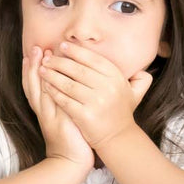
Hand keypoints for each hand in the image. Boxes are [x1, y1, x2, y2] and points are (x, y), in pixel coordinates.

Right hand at [22, 45, 93, 167]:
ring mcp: (48, 115)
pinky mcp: (55, 121)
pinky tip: (44, 76)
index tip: (38, 51)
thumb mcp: (69, 117)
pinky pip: (47, 101)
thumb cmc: (74, 140)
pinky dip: (44, 88)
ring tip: (36, 55)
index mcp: (47, 109)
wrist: (71, 163)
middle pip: (33, 84)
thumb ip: (68, 102)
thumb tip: (74, 86)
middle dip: (33, 65)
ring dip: (35, 72)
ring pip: (37, 89)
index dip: (35, 69)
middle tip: (34, 47)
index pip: (38, 85)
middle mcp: (44, 110)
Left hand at [38, 41, 153, 149]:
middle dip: (59, 62)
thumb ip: (139, 77)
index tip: (63, 46)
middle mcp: (107, 88)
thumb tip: (141, 64)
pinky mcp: (84, 115)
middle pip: (77, 69)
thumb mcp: (134, 92)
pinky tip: (44, 86)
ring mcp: (96, 102)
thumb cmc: (122, 111)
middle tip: (47, 57)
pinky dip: (52, 91)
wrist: (117, 138)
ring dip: (52, 75)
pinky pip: (64, 99)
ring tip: (42, 69)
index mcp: (116, 78)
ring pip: (68, 83)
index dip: (76, 51)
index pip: (92, 59)